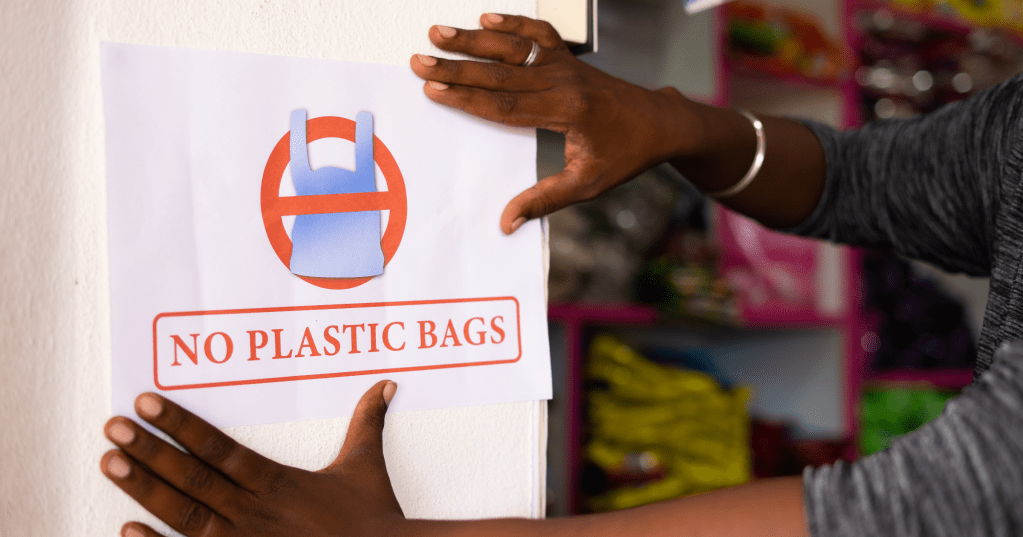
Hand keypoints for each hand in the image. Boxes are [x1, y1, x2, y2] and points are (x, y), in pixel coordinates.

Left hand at [100, 380, 402, 536]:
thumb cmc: (372, 519)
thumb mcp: (366, 466)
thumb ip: (367, 422)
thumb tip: (385, 384)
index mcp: (278, 481)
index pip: (219, 447)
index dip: (182, 423)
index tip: (148, 402)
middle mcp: (254, 511)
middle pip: (192, 477)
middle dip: (150, 451)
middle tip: (113, 426)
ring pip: (183, 515)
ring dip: (144, 490)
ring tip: (111, 463)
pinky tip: (126, 530)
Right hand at [411, 14, 701, 233]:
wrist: (660, 123)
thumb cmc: (626, 154)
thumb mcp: (588, 184)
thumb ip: (545, 200)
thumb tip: (507, 222)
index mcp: (566, 112)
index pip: (505, 106)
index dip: (466, 98)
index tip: (434, 90)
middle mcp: (563, 82)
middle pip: (499, 74)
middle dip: (456, 67)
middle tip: (419, 61)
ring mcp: (566, 65)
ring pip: (513, 47)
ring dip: (474, 38)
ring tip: (439, 32)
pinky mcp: (569, 58)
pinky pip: (538, 33)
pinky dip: (513, 22)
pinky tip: (487, 17)